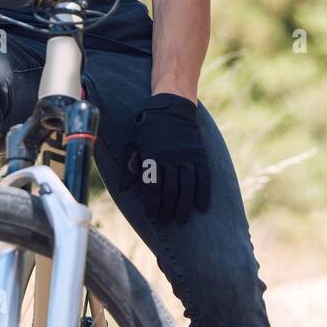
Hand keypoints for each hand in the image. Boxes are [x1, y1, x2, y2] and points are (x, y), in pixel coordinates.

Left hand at [118, 93, 211, 223]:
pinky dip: (203, 194)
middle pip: (170, 191)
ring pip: (187, 187)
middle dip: (167, 209)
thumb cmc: (150, 127)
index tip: (151, 215)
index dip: (152, 204)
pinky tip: (201, 207)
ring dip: (184, 206)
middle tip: (166, 221)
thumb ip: (131, 166)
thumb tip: (122, 189)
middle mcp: (170, 158)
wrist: (172, 105)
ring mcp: (187, 157)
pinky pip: (204, 178)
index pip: (152, 187)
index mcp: (152, 156)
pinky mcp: (200, 154)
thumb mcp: (136, 143)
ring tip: (181, 219)